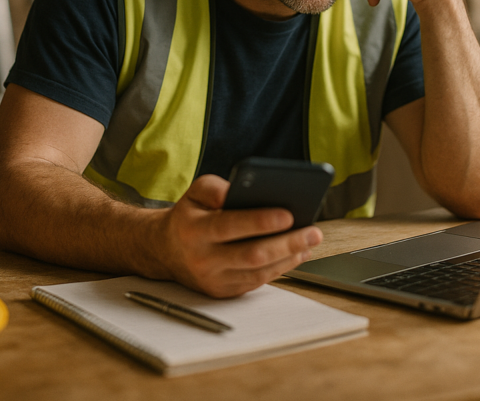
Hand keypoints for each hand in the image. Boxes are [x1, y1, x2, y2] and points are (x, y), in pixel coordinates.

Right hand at [156, 175, 322, 297]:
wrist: (166, 251)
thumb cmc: (189, 216)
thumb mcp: (195, 193)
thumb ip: (216, 187)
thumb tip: (243, 190)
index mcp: (193, 230)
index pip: (230, 226)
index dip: (260, 222)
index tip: (288, 214)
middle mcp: (202, 258)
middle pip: (252, 254)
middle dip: (287, 243)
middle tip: (313, 231)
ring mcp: (213, 279)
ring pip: (259, 272)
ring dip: (290, 257)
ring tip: (310, 240)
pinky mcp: (224, 292)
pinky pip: (258, 281)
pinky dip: (281, 268)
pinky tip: (297, 253)